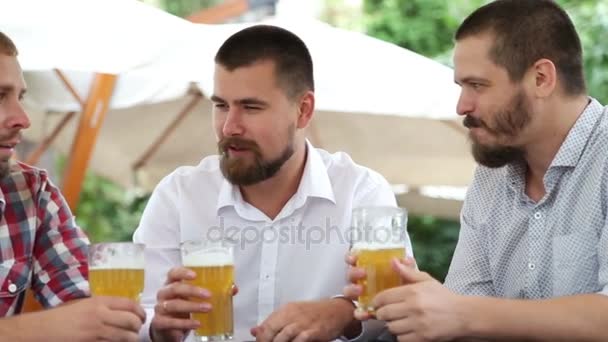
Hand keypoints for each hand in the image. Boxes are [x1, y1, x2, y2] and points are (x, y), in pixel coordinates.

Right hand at [21, 296, 144, 341]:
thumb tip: (125, 310)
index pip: (130, 304)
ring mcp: (97, 332)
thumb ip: (104, 306)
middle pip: (132, 321)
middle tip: (136, 329)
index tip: (142, 317)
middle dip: (138, 327)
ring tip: (129, 339)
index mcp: (100, 302)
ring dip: (131, 339)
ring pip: (128, 337)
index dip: (141, 312)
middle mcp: (101, 315)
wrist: (42, 330)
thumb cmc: (63, 317)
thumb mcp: (84, 305)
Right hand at [150, 267, 211, 341]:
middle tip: (209, 295)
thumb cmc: (183, 308)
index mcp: (172, 284)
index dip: (183, 272)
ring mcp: (160, 308)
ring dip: (192, 306)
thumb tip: (233, 289)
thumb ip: (212, 291)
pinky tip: (197, 324)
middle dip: (193, 291)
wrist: (169, 329)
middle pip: (175, 288)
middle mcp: (164, 294)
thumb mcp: (195, 298)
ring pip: (173, 305)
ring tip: (207, 308)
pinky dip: (185, 324)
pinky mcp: (159, 323)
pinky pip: (170, 322)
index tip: (195, 275)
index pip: (173, 273)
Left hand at [251, 298, 357, 341]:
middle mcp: (293, 314)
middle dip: (266, 341)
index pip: (266, 324)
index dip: (260, 336)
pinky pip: (300, 340)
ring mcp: (303, 322)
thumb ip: (274, 322)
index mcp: (286, 309)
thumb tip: (255, 330)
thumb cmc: (315, 313)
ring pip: (283, 336)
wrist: (337, 311)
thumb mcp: (293, 314)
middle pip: (272, 330)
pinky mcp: (314, 331)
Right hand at [343, 252, 415, 320]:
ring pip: (350, 292)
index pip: (359, 260)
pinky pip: (358, 312)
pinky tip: (364, 313)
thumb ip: (408, 269)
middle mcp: (366, 281)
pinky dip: (359, 312)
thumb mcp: (415, 279)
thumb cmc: (414, 293)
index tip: (354, 258)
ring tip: (360, 290)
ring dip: (352, 290)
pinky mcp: (366, 311)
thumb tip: (401, 260)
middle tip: (362, 273)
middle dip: (353, 272)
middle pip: (352, 274)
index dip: (353, 257)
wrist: (418, 313)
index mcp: (375, 269)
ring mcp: (364, 296)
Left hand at [373, 259, 466, 340]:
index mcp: (412, 291)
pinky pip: (401, 339)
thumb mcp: (426, 281)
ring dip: (392, 325)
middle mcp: (413, 307)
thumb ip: (408, 272)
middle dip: (382, 314)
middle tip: (385, 313)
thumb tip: (393, 261)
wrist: (463, 315)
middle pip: (384, 314)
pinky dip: (401, 336)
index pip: (383, 297)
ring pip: (391, 327)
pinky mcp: (422, 338)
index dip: (376, 302)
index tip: (377, 304)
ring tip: (398, 321)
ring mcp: (418, 324)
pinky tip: (406, 330)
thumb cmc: (443, 297)